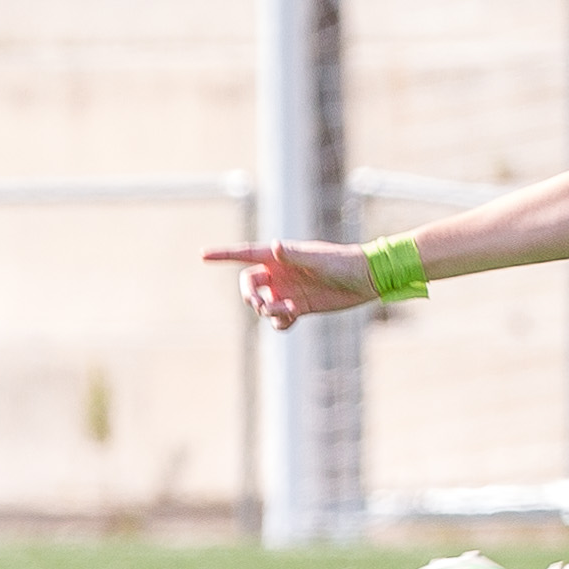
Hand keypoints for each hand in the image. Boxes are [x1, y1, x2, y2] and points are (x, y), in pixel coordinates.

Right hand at [204, 239, 377, 329]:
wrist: (366, 279)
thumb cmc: (343, 262)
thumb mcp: (318, 259)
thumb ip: (294, 255)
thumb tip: (275, 246)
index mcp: (280, 256)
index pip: (245, 254)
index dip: (223, 255)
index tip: (202, 255)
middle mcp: (280, 273)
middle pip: (249, 284)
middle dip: (249, 296)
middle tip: (259, 304)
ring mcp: (288, 290)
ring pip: (263, 304)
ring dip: (267, 310)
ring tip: (287, 310)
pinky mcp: (299, 307)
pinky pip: (278, 318)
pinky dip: (280, 321)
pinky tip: (291, 317)